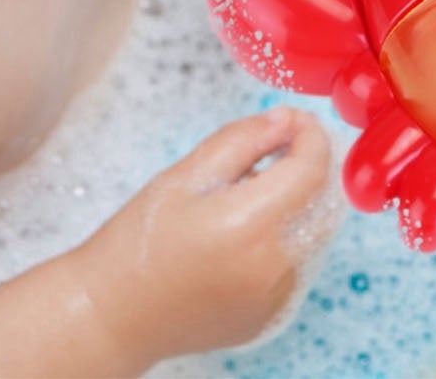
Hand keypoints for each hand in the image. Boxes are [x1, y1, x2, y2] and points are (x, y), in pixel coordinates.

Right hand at [77, 109, 337, 368]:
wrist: (113, 315)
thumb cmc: (141, 242)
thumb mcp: (186, 174)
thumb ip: (243, 140)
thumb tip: (286, 121)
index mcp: (253, 226)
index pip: (313, 169)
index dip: (311, 135)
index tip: (294, 119)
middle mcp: (276, 268)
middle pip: (322, 201)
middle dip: (307, 166)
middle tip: (271, 147)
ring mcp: (277, 298)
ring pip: (312, 231)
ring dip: (295, 201)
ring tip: (243, 195)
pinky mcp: (271, 316)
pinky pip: (296, 262)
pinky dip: (284, 236)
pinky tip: (241, 232)